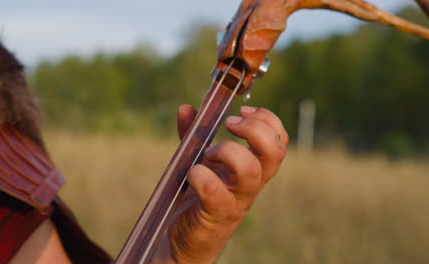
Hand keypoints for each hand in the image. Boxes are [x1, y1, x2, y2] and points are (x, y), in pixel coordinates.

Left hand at [153, 104, 287, 262]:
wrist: (185, 240)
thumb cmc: (197, 198)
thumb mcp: (199, 161)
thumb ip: (194, 136)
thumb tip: (186, 109)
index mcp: (252, 169)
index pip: (279, 141)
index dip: (267, 120)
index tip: (242, 110)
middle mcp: (250, 185)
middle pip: (274, 152)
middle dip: (254, 129)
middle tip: (230, 125)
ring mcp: (235, 201)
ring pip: (250, 170)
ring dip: (227, 151)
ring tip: (209, 154)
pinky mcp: (215, 215)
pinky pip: (215, 191)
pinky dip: (201, 175)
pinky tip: (193, 174)